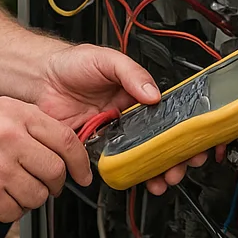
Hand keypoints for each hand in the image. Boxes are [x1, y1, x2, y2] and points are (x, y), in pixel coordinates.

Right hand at [0, 97, 91, 222]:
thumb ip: (33, 124)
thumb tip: (68, 146)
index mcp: (15, 116)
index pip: (65, 140)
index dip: (80, 162)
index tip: (83, 175)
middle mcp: (8, 140)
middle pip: (55, 172)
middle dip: (54, 184)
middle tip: (45, 183)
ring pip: (37, 196)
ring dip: (31, 198)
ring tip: (13, 187)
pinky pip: (16, 213)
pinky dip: (11, 210)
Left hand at [34, 44, 218, 195]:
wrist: (39, 79)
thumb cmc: (72, 64)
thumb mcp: (106, 59)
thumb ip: (131, 73)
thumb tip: (152, 93)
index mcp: (137, 94)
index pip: (168, 113)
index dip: (185, 129)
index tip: (198, 141)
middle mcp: (128, 116)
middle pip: (159, 140)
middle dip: (177, 156)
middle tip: (184, 165)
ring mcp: (113, 133)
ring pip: (141, 156)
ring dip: (156, 170)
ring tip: (165, 178)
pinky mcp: (95, 147)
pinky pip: (114, 164)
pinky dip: (126, 174)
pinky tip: (137, 177)